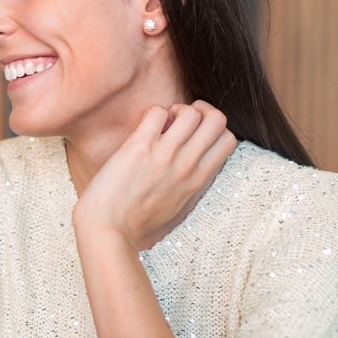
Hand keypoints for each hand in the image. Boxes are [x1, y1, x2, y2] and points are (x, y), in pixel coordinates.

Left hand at [74, 100, 235, 247]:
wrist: (109, 228)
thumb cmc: (137, 219)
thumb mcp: (178, 203)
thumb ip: (190, 180)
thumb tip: (193, 156)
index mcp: (198, 180)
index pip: (229, 140)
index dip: (213, 128)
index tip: (194, 133)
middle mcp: (187, 166)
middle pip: (218, 120)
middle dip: (201, 110)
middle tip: (180, 121)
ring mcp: (165, 155)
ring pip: (191, 112)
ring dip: (176, 109)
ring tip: (161, 124)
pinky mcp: (140, 147)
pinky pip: (157, 112)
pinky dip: (152, 113)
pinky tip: (143, 129)